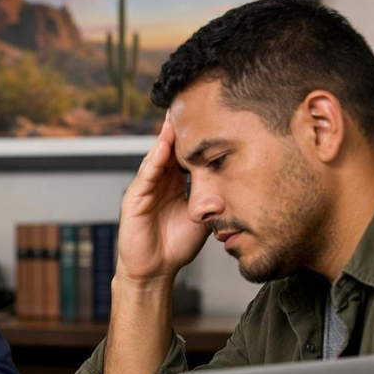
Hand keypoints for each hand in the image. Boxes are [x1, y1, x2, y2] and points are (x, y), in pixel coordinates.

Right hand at [115, 116, 209, 286]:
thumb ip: (214, 200)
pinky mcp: (134, 199)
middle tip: (190, 101)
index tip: (210, 115)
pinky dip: (155, 160)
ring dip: (165, 136)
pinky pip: (146, 176)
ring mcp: (145, 189)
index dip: (196, 137)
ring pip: (157, 157)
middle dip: (178, 128)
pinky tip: (163, 144)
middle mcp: (159, 182)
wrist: (155, 272)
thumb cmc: (176, 246)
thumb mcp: (203, 218)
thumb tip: (239, 185)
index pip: (185, 154)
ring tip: (175, 115)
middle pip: (169, 149)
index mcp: (175, 184)